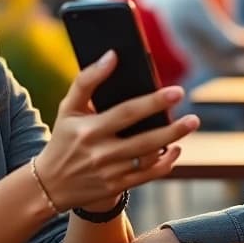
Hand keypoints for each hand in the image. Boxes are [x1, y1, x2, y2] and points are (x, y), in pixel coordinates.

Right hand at [36, 52, 198, 210]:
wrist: (49, 184)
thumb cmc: (64, 137)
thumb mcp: (68, 108)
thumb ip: (87, 80)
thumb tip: (112, 55)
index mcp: (89, 130)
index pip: (127, 113)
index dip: (153, 102)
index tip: (177, 92)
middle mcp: (100, 153)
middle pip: (144, 140)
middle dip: (172, 129)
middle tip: (194, 117)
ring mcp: (110, 173)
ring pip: (148, 159)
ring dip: (171, 143)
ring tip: (188, 126)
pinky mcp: (115, 186)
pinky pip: (147, 176)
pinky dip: (165, 164)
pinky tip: (175, 149)